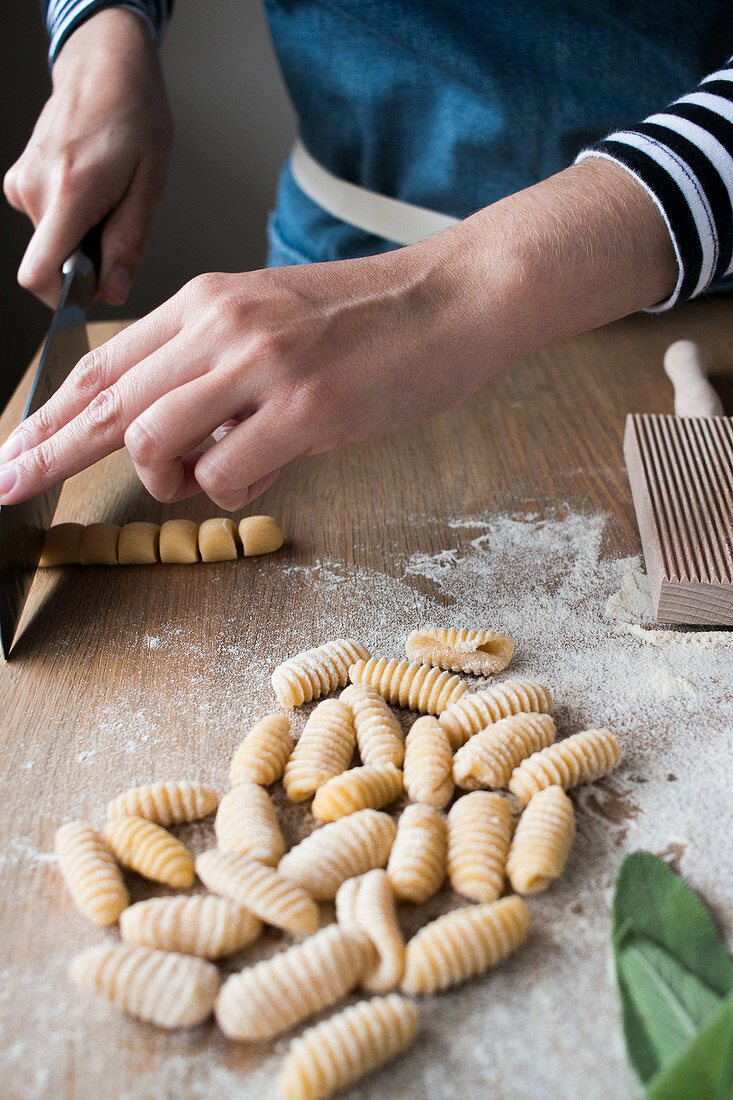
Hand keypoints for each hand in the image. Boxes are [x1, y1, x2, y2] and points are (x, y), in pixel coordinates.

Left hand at [0, 158, 676, 509]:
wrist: (455, 297)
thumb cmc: (373, 318)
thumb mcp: (275, 320)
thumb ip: (212, 362)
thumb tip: (169, 426)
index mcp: (208, 302)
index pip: (103, 363)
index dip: (49, 414)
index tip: (15, 449)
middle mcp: (220, 326)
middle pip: (105, 403)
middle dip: (50, 453)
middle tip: (9, 486)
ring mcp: (260, 365)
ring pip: (152, 440)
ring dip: (167, 477)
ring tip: (204, 474)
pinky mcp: (303, 408)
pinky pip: (225, 475)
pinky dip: (231, 490)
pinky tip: (267, 470)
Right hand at [3, 9, 171, 307]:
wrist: (105, 69)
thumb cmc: (134, 119)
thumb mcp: (149, 187)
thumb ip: (128, 244)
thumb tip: (113, 292)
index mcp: (69, 194)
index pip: (39, 273)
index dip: (63, 297)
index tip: (89, 293)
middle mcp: (35, 190)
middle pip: (52, 261)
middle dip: (86, 260)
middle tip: (117, 224)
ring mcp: (22, 183)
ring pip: (50, 241)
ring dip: (80, 236)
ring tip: (108, 199)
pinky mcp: (20, 179)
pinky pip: (45, 220)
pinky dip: (69, 218)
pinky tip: (91, 190)